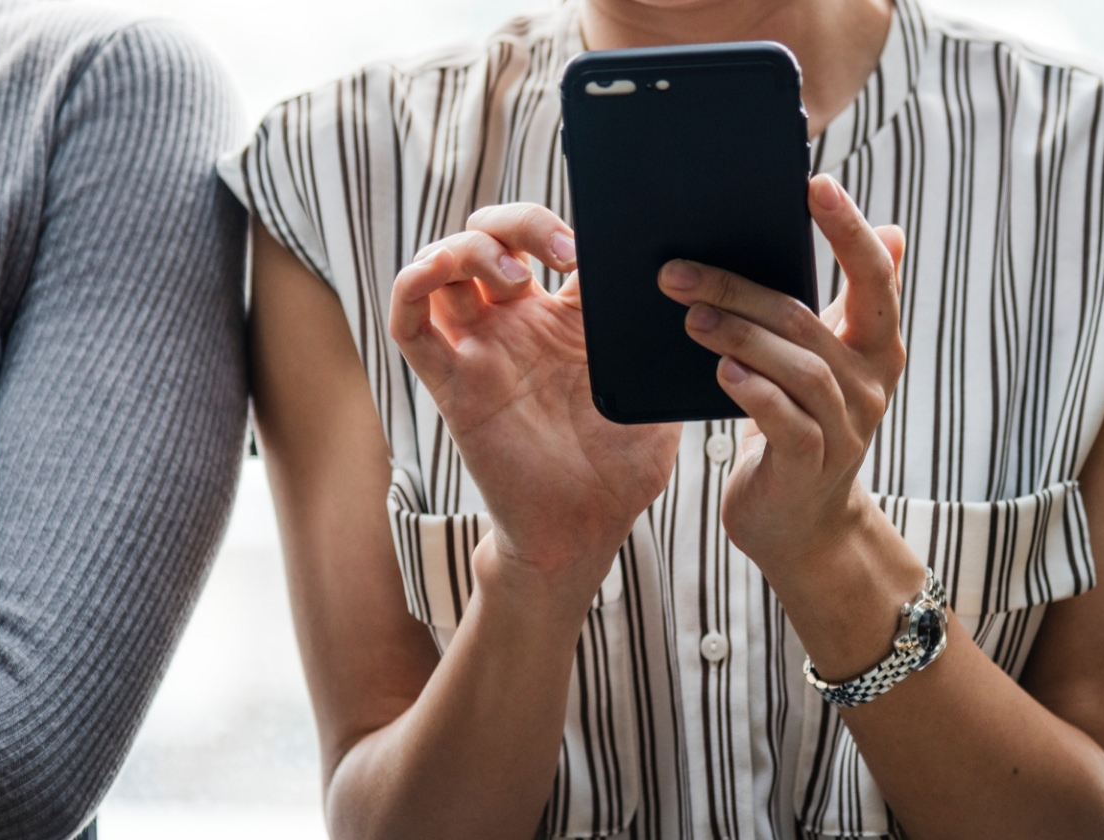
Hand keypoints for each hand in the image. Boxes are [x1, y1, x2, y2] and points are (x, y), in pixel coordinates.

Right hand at [388, 204, 679, 605]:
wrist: (583, 531)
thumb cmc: (620, 469)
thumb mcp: (655, 395)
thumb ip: (661, 347)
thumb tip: (694, 298)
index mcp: (567, 321)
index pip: (548, 242)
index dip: (563, 226)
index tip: (595, 245)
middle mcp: (517, 326)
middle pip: (489, 237)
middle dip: (516, 223)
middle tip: (560, 253)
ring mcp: (480, 350)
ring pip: (444, 267)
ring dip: (468, 249)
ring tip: (514, 277)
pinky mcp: (451, 384)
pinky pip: (410, 323)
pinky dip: (411, 284)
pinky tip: (436, 275)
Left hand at [657, 175, 905, 574]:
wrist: (801, 522)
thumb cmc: (805, 423)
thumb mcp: (832, 360)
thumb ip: (849, 300)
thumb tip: (891, 228)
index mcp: (876, 345)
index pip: (874, 276)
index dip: (848, 229)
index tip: (814, 184)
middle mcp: (870, 383)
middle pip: (807, 320)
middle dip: (741, 288)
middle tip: (679, 270)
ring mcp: (845, 428)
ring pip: (795, 367)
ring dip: (737, 335)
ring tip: (688, 316)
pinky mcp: (810, 466)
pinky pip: (784, 420)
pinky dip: (752, 391)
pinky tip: (721, 372)